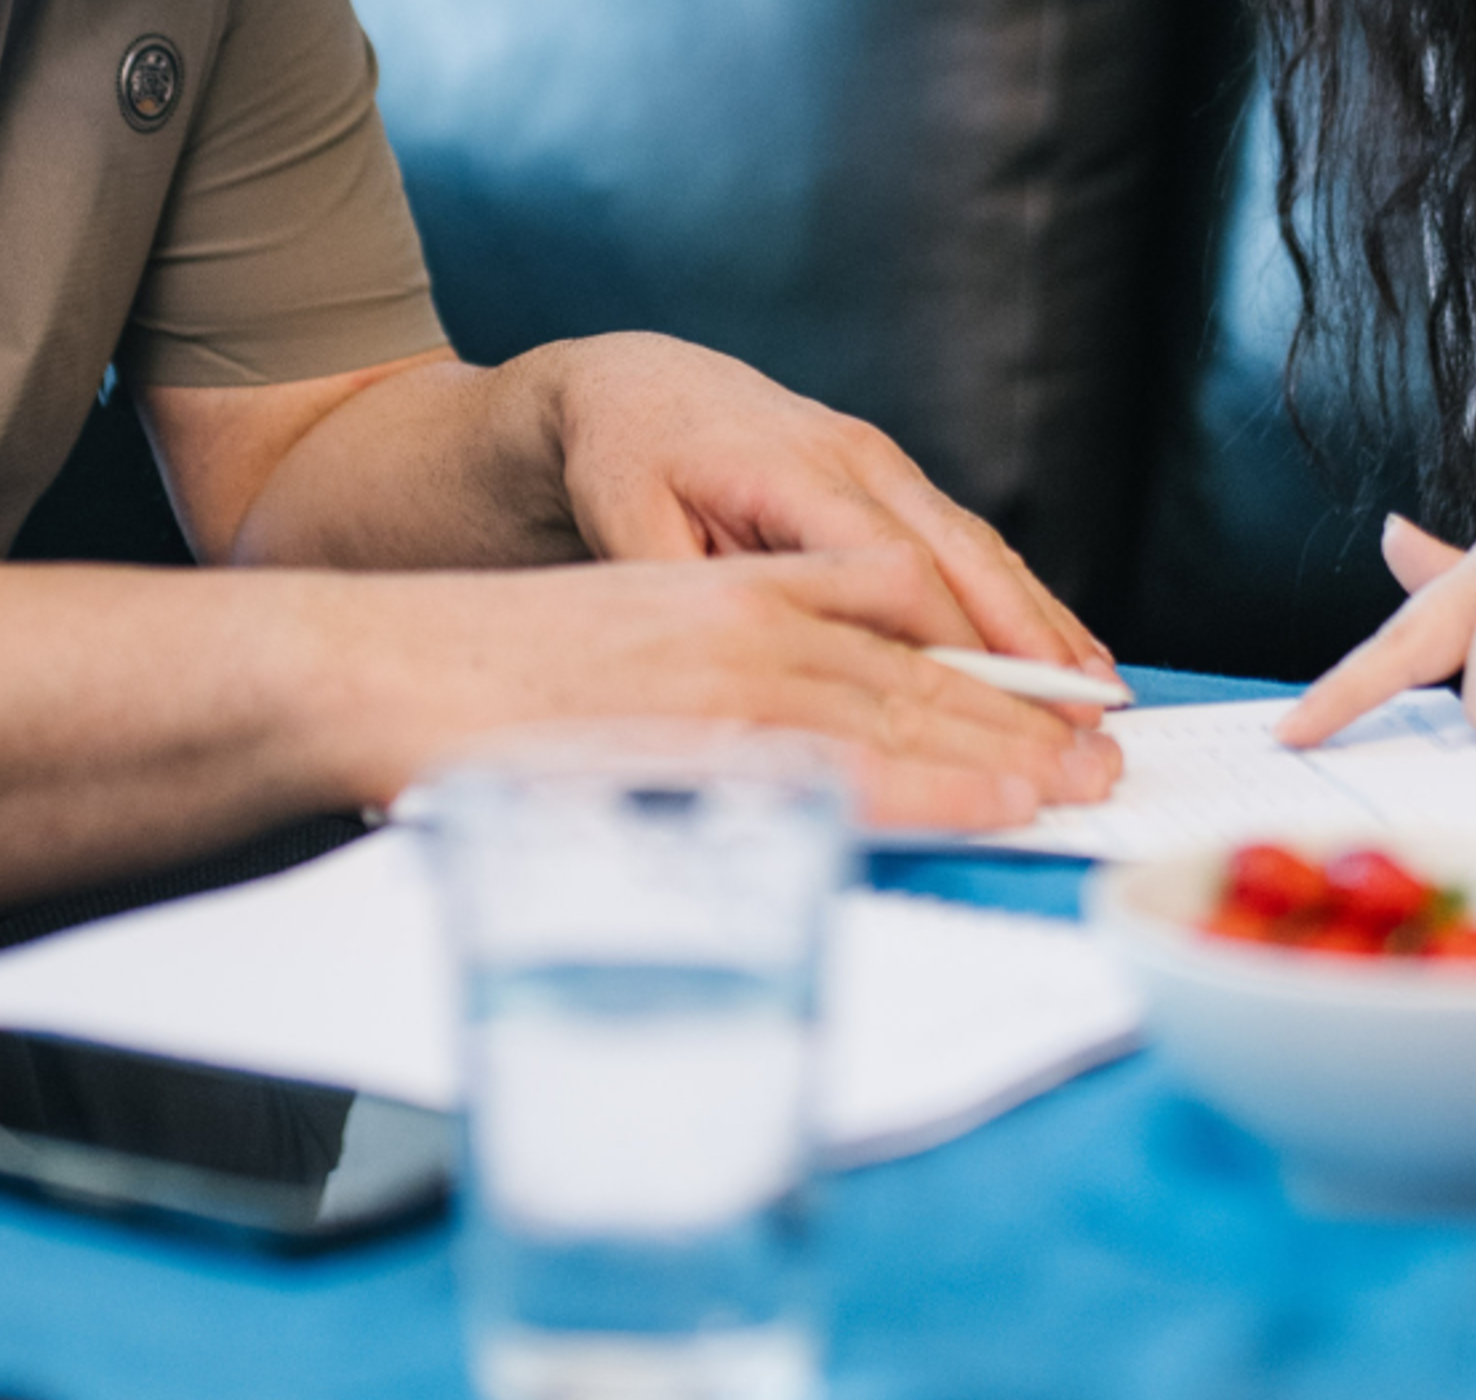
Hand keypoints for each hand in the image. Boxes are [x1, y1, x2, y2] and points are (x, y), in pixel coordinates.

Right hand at [335, 548, 1122, 829]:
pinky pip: (849, 764)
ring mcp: (727, 672)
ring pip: (904, 709)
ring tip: (1085, 784)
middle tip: (1105, 753)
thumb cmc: (476, 685)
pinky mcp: (704, 732)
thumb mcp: (615, 653)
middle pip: (916, 666)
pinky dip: (936, 784)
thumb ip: (697, 691)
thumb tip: (760, 752)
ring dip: (1007, 750)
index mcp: (722, 593)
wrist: (370, 669)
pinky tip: (999, 803)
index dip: (976, 659)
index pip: (883, 619)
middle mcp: (743, 620)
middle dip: (1021, 712)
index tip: (1049, 695)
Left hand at [545, 334, 1118, 689]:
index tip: (1000, 710)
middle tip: (1085, 713)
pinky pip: (971, 544)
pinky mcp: (895, 481)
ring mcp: (885, 464)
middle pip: (963, 555)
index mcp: (791, 471)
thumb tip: (743, 678)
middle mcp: (856, 458)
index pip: (892, 568)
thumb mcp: (631, 532)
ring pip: (981, 548)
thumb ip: (692, 599)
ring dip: (1044, 622)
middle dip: (1030, 638)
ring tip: (1101, 695)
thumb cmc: (626, 466)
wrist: (637, 389)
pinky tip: (1067, 650)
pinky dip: (1024, 600)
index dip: (955, 643)